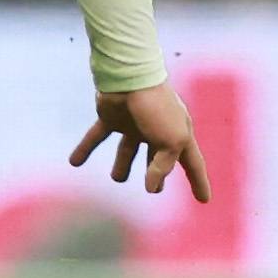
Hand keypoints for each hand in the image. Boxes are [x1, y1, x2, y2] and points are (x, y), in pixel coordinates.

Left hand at [69, 84, 209, 202]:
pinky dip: (84, 149)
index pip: (192, 163)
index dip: (198, 182)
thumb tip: (150, 186)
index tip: (204, 200)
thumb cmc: (157, 108)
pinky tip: (74, 162)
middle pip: (157, 159)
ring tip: (117, 177)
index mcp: (179, 134)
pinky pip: (96, 137)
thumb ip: (163, 167)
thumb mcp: (172, 141)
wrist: (130, 77)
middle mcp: (156, 130)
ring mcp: (133, 124)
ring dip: (121, 166)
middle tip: (154, 190)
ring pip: (127, 150)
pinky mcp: (111, 118)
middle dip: (156, 175)